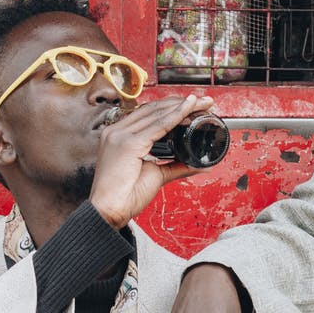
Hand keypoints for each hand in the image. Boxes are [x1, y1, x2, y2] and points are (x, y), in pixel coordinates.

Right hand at [90, 95, 214, 228]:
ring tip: (203, 103)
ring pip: (157, 113)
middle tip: (204, 101)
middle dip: (181, 102)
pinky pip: (158, 126)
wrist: (108, 211)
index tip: (192, 104)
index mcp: (119, 136)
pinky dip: (176, 116)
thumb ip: (176, 166)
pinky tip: (190, 110)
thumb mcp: (156, 174)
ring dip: (182, 106)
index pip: (148, 114)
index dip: (172, 107)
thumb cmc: (125, 196)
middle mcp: (117, 131)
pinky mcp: (128, 143)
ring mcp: (120, 135)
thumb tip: (200, 164)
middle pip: (153, 109)